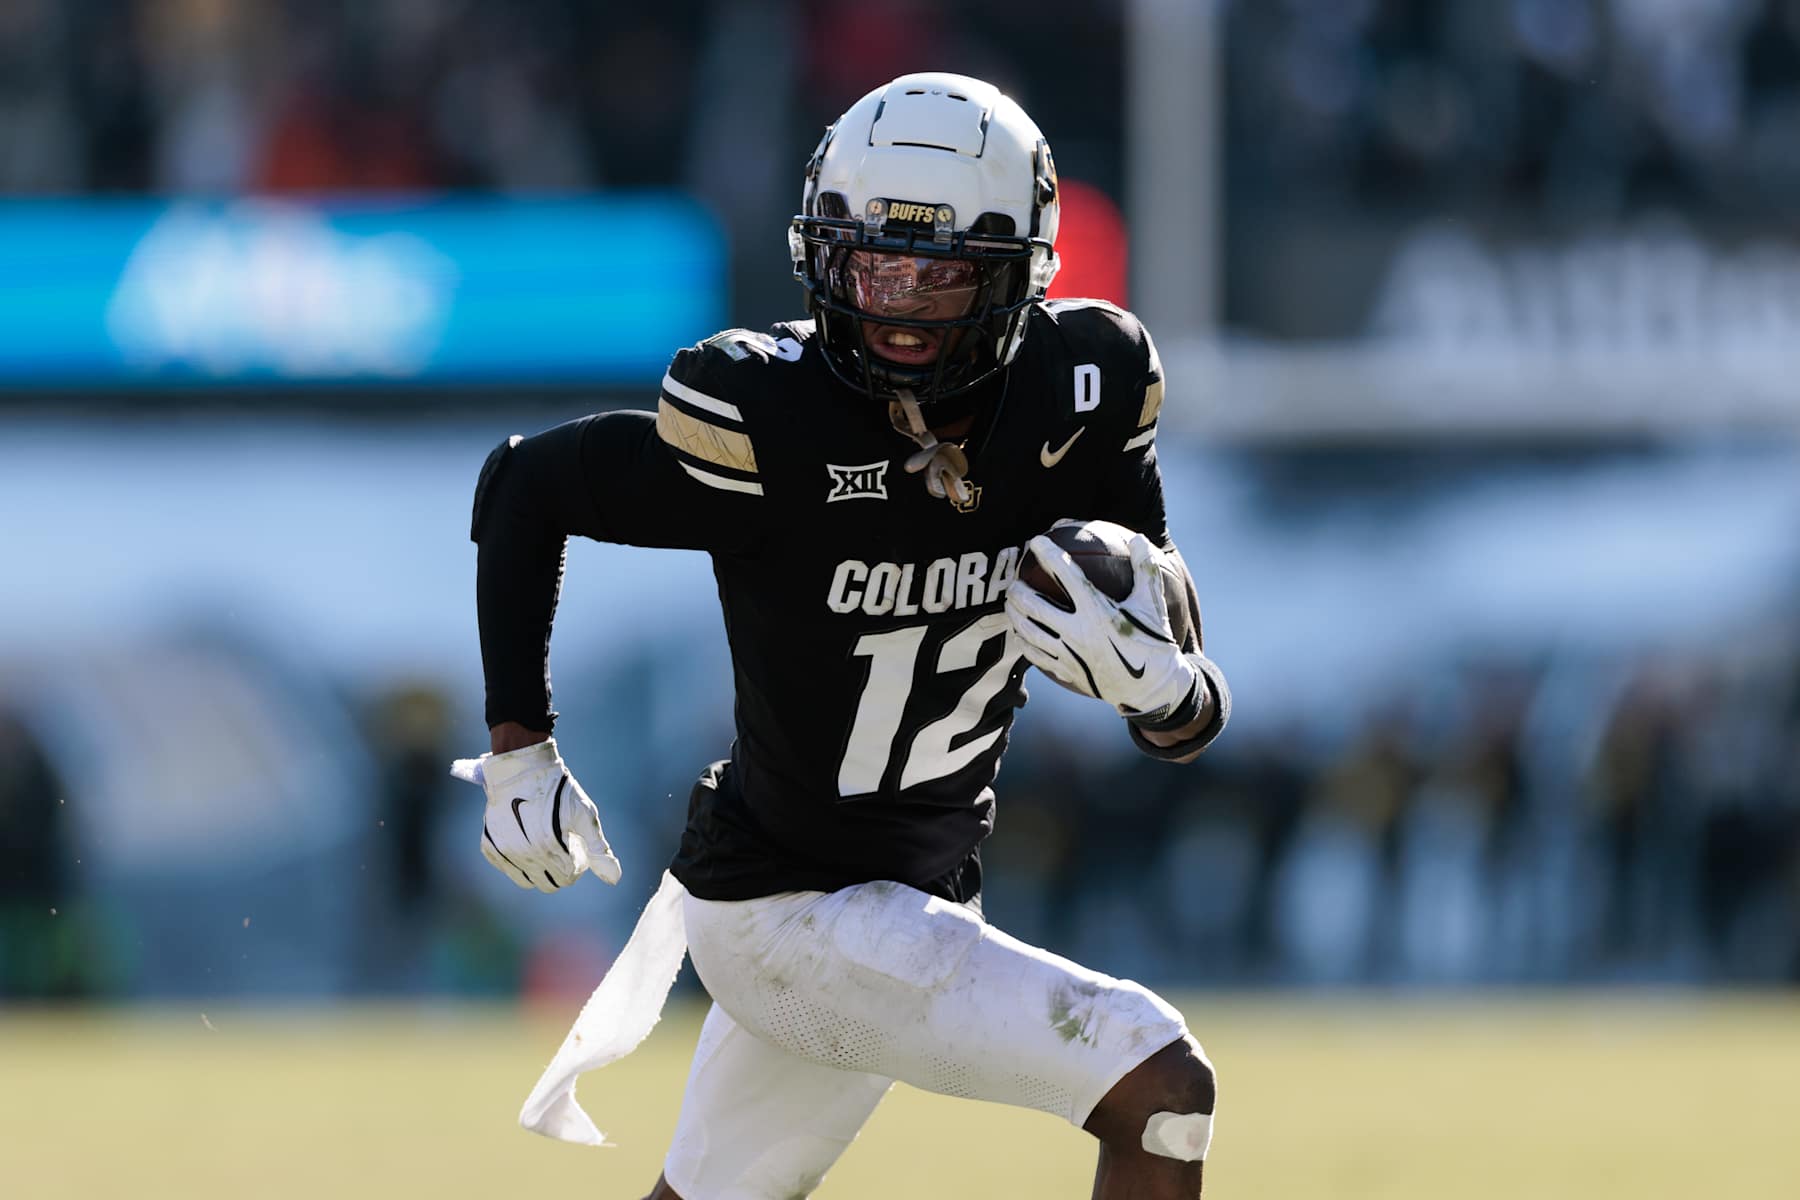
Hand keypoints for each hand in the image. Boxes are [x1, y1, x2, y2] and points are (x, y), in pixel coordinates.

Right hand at [450, 738, 620, 891]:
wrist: (522, 768)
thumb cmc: (558, 789)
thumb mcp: (584, 814)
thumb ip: (598, 849)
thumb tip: (615, 880)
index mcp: (549, 844)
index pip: (568, 877)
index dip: (578, 866)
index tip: (578, 849)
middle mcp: (524, 852)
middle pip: (549, 884)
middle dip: (561, 871)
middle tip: (564, 850)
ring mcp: (505, 850)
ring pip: (528, 881)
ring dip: (541, 871)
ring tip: (548, 849)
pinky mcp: (490, 846)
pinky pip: (509, 870)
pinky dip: (520, 864)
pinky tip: (528, 846)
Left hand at [1005, 532, 1198, 720]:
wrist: (1152, 690)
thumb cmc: (1154, 642)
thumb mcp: (1153, 604)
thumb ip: (1146, 568)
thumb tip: (1137, 538)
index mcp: (1098, 612)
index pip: (1066, 575)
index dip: (1048, 554)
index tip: (1036, 541)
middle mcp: (1078, 633)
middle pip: (1035, 606)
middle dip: (1018, 589)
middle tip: (1013, 579)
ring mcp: (1069, 655)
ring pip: (1029, 632)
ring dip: (1015, 615)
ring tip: (1010, 603)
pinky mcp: (1066, 672)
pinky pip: (1036, 656)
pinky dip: (1024, 642)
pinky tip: (1020, 633)